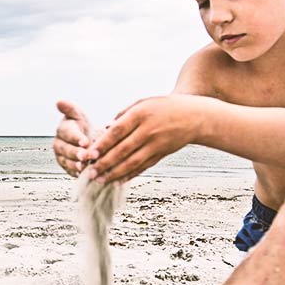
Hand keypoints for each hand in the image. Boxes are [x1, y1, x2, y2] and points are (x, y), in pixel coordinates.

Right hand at [52, 100, 92, 176]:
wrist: (87, 140)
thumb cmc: (82, 126)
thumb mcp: (79, 115)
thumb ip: (70, 109)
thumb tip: (58, 101)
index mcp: (63, 128)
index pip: (68, 132)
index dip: (76, 137)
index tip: (85, 142)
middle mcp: (59, 142)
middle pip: (66, 149)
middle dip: (76, 153)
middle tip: (86, 156)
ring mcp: (61, 155)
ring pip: (66, 161)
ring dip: (76, 164)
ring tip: (84, 166)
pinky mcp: (65, 166)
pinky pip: (69, 170)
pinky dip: (76, 172)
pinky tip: (83, 173)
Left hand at [88, 94, 207, 182]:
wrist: (194, 117)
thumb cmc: (164, 107)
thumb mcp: (144, 103)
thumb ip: (124, 114)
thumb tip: (106, 129)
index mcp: (141, 114)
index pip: (118, 131)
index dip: (103, 144)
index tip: (90, 154)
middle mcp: (148, 130)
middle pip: (123, 150)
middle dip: (105, 163)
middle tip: (90, 172)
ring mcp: (156, 144)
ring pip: (132, 162)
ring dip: (115, 173)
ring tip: (100, 180)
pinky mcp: (161, 154)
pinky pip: (143, 167)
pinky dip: (129, 175)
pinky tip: (117, 181)